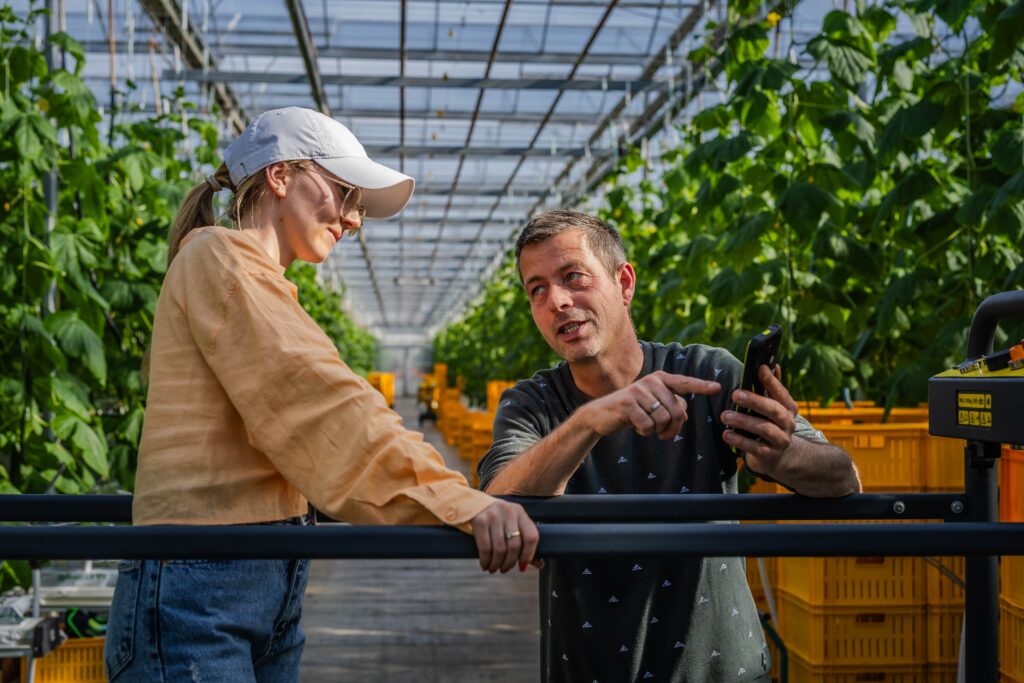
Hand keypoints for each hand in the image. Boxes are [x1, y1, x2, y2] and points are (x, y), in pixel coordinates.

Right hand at [470, 500, 541, 573]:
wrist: (474, 504)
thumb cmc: (497, 519)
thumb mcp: (512, 524)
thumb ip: (524, 542)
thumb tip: (540, 565)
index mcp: (520, 512)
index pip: (531, 536)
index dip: (529, 555)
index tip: (522, 566)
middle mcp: (508, 511)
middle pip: (514, 545)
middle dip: (509, 563)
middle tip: (504, 569)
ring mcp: (493, 515)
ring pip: (500, 549)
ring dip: (497, 564)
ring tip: (494, 569)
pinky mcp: (479, 521)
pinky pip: (485, 547)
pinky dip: (486, 560)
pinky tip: (485, 564)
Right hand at [580, 371, 720, 440]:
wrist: (601, 415)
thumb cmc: (631, 411)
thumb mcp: (652, 407)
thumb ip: (669, 407)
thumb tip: (684, 414)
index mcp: (660, 379)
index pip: (684, 383)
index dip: (701, 386)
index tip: (718, 388)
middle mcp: (651, 381)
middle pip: (677, 410)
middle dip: (673, 428)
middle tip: (664, 435)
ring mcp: (638, 391)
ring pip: (663, 419)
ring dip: (657, 430)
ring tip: (646, 427)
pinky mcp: (627, 403)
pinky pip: (647, 425)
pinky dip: (644, 432)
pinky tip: (635, 427)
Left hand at [721, 365, 799, 474]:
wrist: (778, 458)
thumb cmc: (771, 424)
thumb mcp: (773, 407)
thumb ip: (772, 388)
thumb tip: (771, 364)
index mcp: (788, 409)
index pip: (781, 393)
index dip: (772, 381)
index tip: (760, 368)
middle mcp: (788, 424)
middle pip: (774, 410)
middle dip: (754, 401)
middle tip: (735, 394)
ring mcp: (781, 441)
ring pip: (764, 429)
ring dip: (744, 421)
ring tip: (725, 415)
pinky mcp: (770, 456)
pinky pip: (755, 448)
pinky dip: (740, 440)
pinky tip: (726, 434)